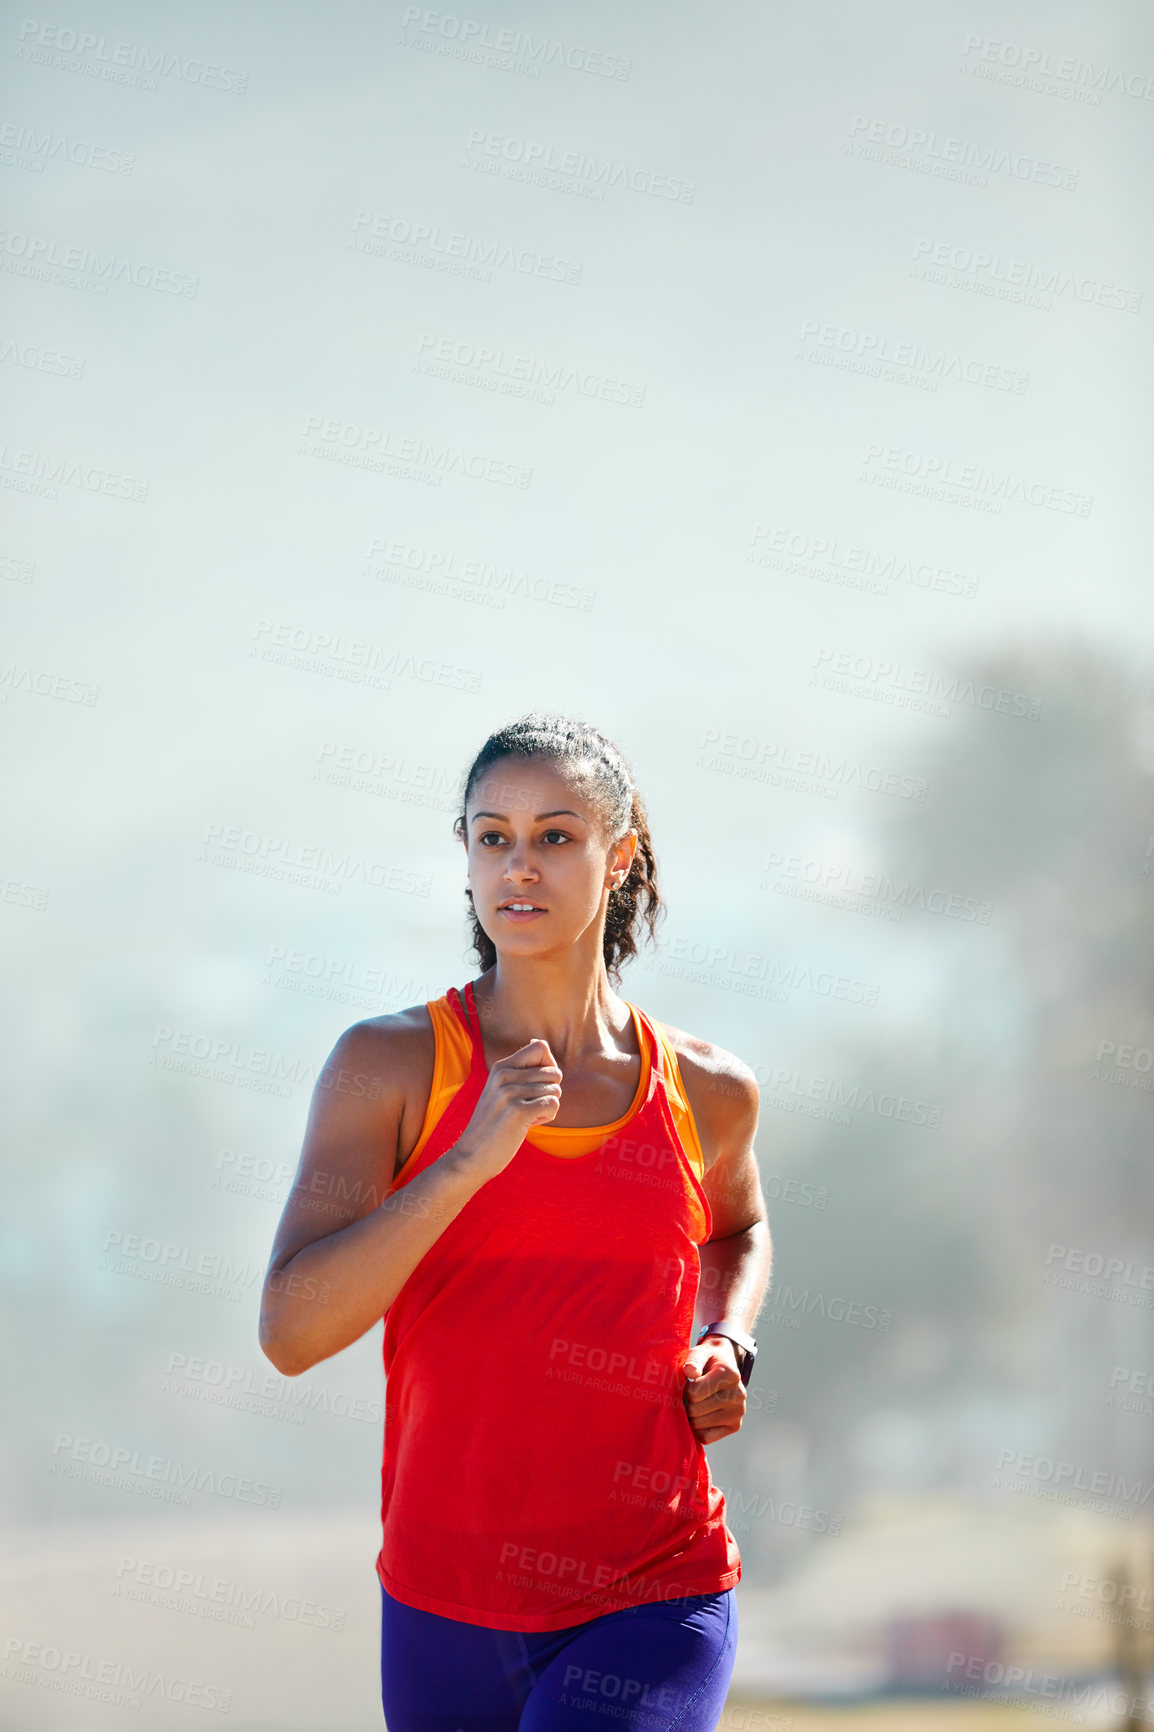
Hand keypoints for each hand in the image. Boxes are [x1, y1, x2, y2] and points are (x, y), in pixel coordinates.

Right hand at [453, 1040, 561, 1179]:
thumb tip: (538, 1042)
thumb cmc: (492, 1124)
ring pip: (556, 1091)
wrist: (470, 1156)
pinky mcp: (519, 1112)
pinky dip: (547, 1117)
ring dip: (546, 1107)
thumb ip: (519, 1068)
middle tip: (527, 1108)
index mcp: (500, 1067)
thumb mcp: (499, 1089)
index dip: (548, 1066)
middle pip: (554, 1073)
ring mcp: (510, 1093)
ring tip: (524, 1118)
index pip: (540, 1047)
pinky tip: (527, 1125)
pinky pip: (553, 1105)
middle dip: (548, 1092)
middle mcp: (504, 1076)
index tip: (537, 1084)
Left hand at [681, 1336, 746, 1444]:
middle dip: (687, 1402)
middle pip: (695, 1410)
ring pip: (698, 1425)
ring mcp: (739, 1412)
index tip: (689, 1382)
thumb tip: (689, 1372)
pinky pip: (706, 1437)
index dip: (685, 1389)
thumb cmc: (707, 1360)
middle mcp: (739, 1394)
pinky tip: (701, 1415)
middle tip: (690, 1394)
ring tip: (696, 1402)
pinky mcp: (735, 1425)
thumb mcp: (700, 1353)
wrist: (724, 1366)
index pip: (694, 1393)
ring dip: (691, 1415)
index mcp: (730, 1374)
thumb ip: (693, 1360)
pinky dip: (698, 1429)